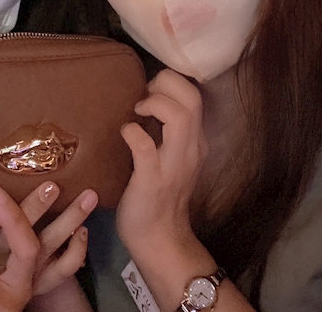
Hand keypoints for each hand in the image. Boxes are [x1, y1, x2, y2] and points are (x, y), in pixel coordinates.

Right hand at [0, 182, 97, 295]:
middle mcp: (1, 262)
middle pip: (17, 237)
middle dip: (34, 209)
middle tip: (51, 187)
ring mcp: (25, 273)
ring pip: (48, 244)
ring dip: (69, 219)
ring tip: (88, 197)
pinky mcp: (41, 281)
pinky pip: (63, 269)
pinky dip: (76, 250)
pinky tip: (83, 230)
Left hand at [116, 69, 207, 256]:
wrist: (159, 238)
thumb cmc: (158, 195)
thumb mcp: (173, 157)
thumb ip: (168, 132)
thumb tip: (145, 99)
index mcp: (196, 141)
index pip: (196, 95)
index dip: (172, 81)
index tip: (150, 89)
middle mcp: (191, 149)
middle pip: (192, 98)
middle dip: (166, 83)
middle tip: (145, 94)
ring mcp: (174, 165)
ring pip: (179, 117)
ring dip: (154, 104)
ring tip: (138, 110)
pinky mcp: (152, 180)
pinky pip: (145, 146)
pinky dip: (132, 132)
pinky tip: (125, 133)